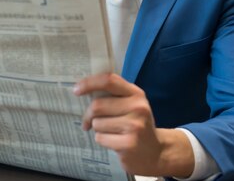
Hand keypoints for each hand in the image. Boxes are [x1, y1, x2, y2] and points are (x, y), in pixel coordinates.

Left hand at [73, 73, 192, 177]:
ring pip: (97, 123)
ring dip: (98, 129)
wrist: (156, 152)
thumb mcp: (131, 105)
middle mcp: (137, 107)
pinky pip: (100, 138)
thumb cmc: (136, 125)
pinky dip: (103, 140)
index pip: (109, 80)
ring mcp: (134, 126)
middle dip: (89, 115)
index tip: (76, 90)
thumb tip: (82, 89)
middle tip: (88, 121)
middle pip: (97, 105)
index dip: (89, 83)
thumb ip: (113, 95)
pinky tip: (115, 142)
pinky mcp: (128, 144)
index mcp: (136, 94)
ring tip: (111, 133)